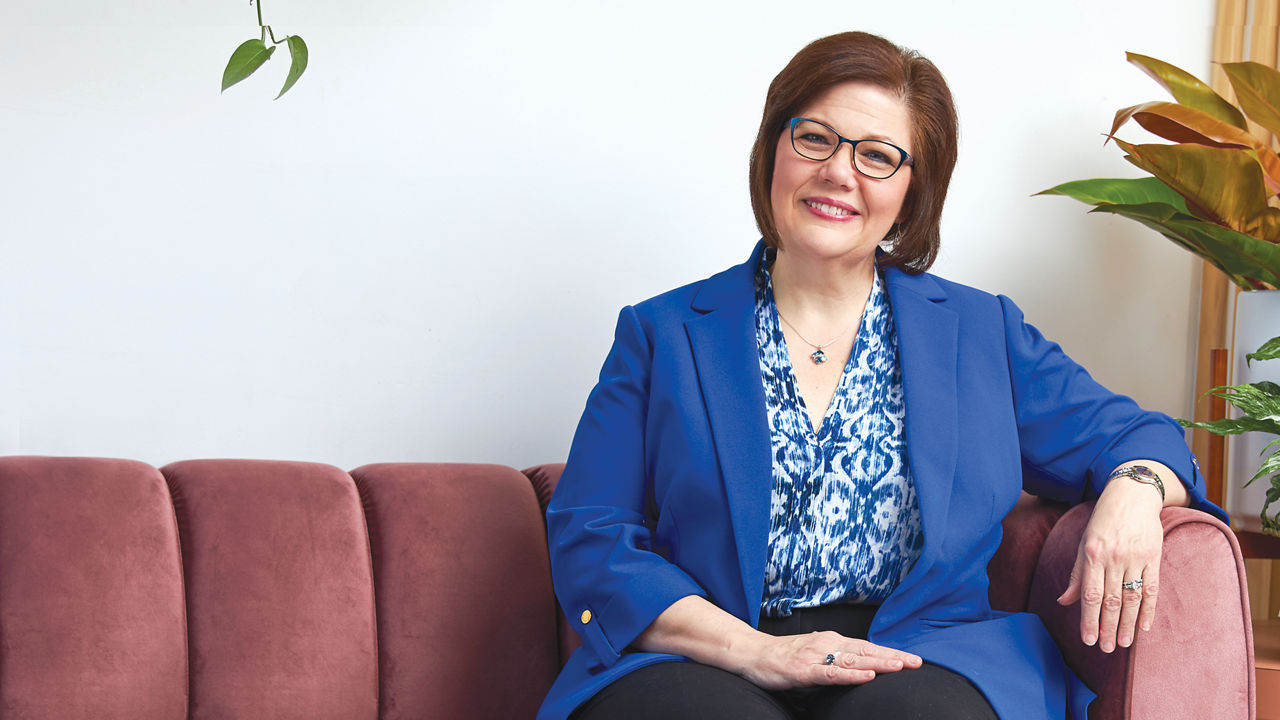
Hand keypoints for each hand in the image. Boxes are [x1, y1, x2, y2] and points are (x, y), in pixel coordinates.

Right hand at [735, 630, 921, 690]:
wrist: (751, 653)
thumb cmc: (783, 655)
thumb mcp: (814, 654)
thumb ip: (835, 658)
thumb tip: (859, 665)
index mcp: (831, 641)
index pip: (867, 647)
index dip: (890, 652)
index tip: (912, 659)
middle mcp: (827, 644)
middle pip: (866, 651)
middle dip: (893, 657)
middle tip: (917, 663)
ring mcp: (815, 657)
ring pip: (852, 660)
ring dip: (878, 662)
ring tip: (899, 666)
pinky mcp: (803, 670)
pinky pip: (831, 673)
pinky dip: (850, 675)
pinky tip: (866, 675)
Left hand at [1056, 474, 1163, 652]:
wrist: (1132, 495)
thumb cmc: (1103, 521)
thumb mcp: (1084, 543)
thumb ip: (1077, 574)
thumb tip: (1064, 601)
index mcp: (1092, 554)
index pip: (1089, 594)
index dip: (1088, 619)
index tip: (1088, 640)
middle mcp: (1113, 558)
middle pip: (1111, 600)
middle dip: (1108, 627)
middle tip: (1107, 649)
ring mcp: (1135, 558)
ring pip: (1131, 597)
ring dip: (1128, 624)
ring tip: (1124, 643)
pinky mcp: (1154, 557)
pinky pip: (1152, 588)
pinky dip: (1149, 609)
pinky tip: (1145, 626)